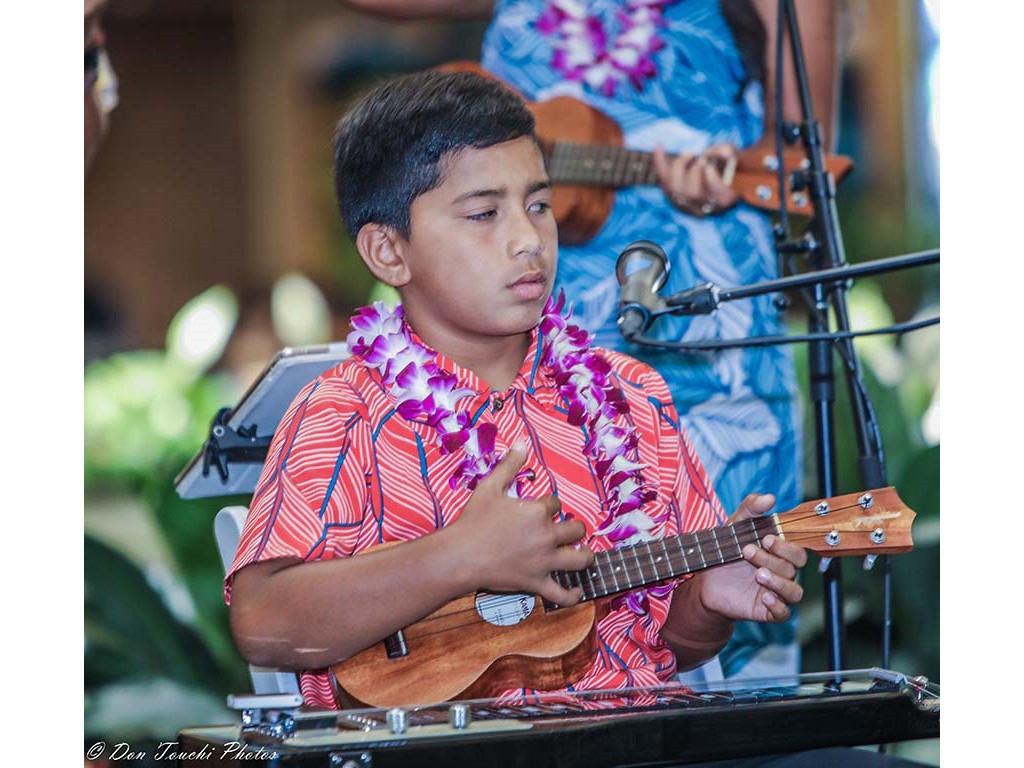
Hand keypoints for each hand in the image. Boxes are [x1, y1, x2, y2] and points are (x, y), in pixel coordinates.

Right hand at [449, 443, 593, 605]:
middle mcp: (545, 536)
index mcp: (536, 512)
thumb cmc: (473, 521)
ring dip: (585, 556)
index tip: (543, 508)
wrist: (460, 555)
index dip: (551, 505)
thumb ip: (509, 465)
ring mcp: (543, 561)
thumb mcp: (490, 487)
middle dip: (574, 528)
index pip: (556, 504)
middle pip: (576, 529)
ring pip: (579, 560)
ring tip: (584, 554)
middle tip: (567, 530)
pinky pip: (562, 594)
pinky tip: (577, 591)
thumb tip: (522, 443)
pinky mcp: (536, 582)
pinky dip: (573, 595)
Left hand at [652, 143, 740, 216]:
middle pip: (693, 193)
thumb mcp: (734, 157)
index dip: (712, 182)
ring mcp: (684, 202)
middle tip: (702, 159)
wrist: (716, 176)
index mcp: (724, 199)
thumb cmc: (729, 165)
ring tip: (689, 154)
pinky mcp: (672, 193)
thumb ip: (731, 154)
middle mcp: (703, 206)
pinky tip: (659, 145)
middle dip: (695, 173)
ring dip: (679, 167)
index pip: (718, 196)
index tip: (709, 168)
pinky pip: (662, 178)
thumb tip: (724, 151)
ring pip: (674, 188)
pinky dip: (659, 161)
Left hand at [693, 493, 807, 623]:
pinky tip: (764, 597)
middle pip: (795, 567)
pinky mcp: (767, 610)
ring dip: (778, 581)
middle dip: (774, 558)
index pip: (798, 548)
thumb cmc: (727, 550)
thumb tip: (770, 497)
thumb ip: (751, 508)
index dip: (786, 544)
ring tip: (757, 574)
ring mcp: (777, 592)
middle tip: (748, 550)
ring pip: (794, 591)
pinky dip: (777, 606)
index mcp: (781, 552)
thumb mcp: (735, 525)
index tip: (765, 537)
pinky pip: (783, 613)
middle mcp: (784, 572)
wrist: (706, 580)